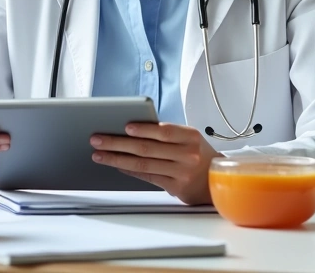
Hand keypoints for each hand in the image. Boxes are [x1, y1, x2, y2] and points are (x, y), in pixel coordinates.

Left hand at [90, 122, 220, 204]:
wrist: (217, 180)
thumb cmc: (198, 155)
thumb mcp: (189, 139)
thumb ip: (166, 134)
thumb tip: (130, 130)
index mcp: (190, 137)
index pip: (164, 131)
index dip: (144, 129)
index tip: (124, 126)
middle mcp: (187, 155)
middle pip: (147, 148)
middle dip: (118, 143)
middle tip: (97, 140)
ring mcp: (181, 172)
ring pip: (143, 164)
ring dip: (117, 159)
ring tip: (99, 154)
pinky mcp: (176, 187)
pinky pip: (147, 177)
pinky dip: (129, 170)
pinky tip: (117, 165)